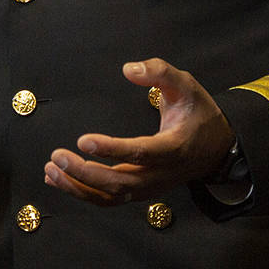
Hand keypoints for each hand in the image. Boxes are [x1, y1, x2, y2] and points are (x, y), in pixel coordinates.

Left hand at [43, 58, 233, 205]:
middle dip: (85, 172)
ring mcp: (150, 188)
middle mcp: (160, 174)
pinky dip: (83, 192)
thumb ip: (160, 73)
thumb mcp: (187, 86)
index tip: (84, 139)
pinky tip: (58, 179)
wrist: (216, 149)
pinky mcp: (140, 192)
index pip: (141, 153)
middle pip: (120, 182)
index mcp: (173, 148)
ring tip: (51, 170)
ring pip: (111, 197)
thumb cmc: (199, 114)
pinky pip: (110, 198)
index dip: (113, 149)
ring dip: (79, 187)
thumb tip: (129, 69)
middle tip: (57, 156)